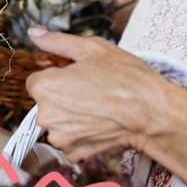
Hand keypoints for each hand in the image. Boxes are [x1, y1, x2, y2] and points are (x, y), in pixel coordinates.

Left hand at [26, 28, 186, 161]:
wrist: (151, 111)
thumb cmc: (125, 77)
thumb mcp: (92, 49)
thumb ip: (57, 41)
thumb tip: (34, 33)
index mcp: (45, 87)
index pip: (37, 81)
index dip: (58, 77)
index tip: (78, 78)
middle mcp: (46, 115)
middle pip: (46, 103)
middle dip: (63, 97)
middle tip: (92, 92)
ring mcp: (60, 137)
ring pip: (58, 123)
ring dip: (71, 118)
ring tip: (98, 108)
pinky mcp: (74, 153)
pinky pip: (69, 142)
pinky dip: (81, 135)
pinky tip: (99, 124)